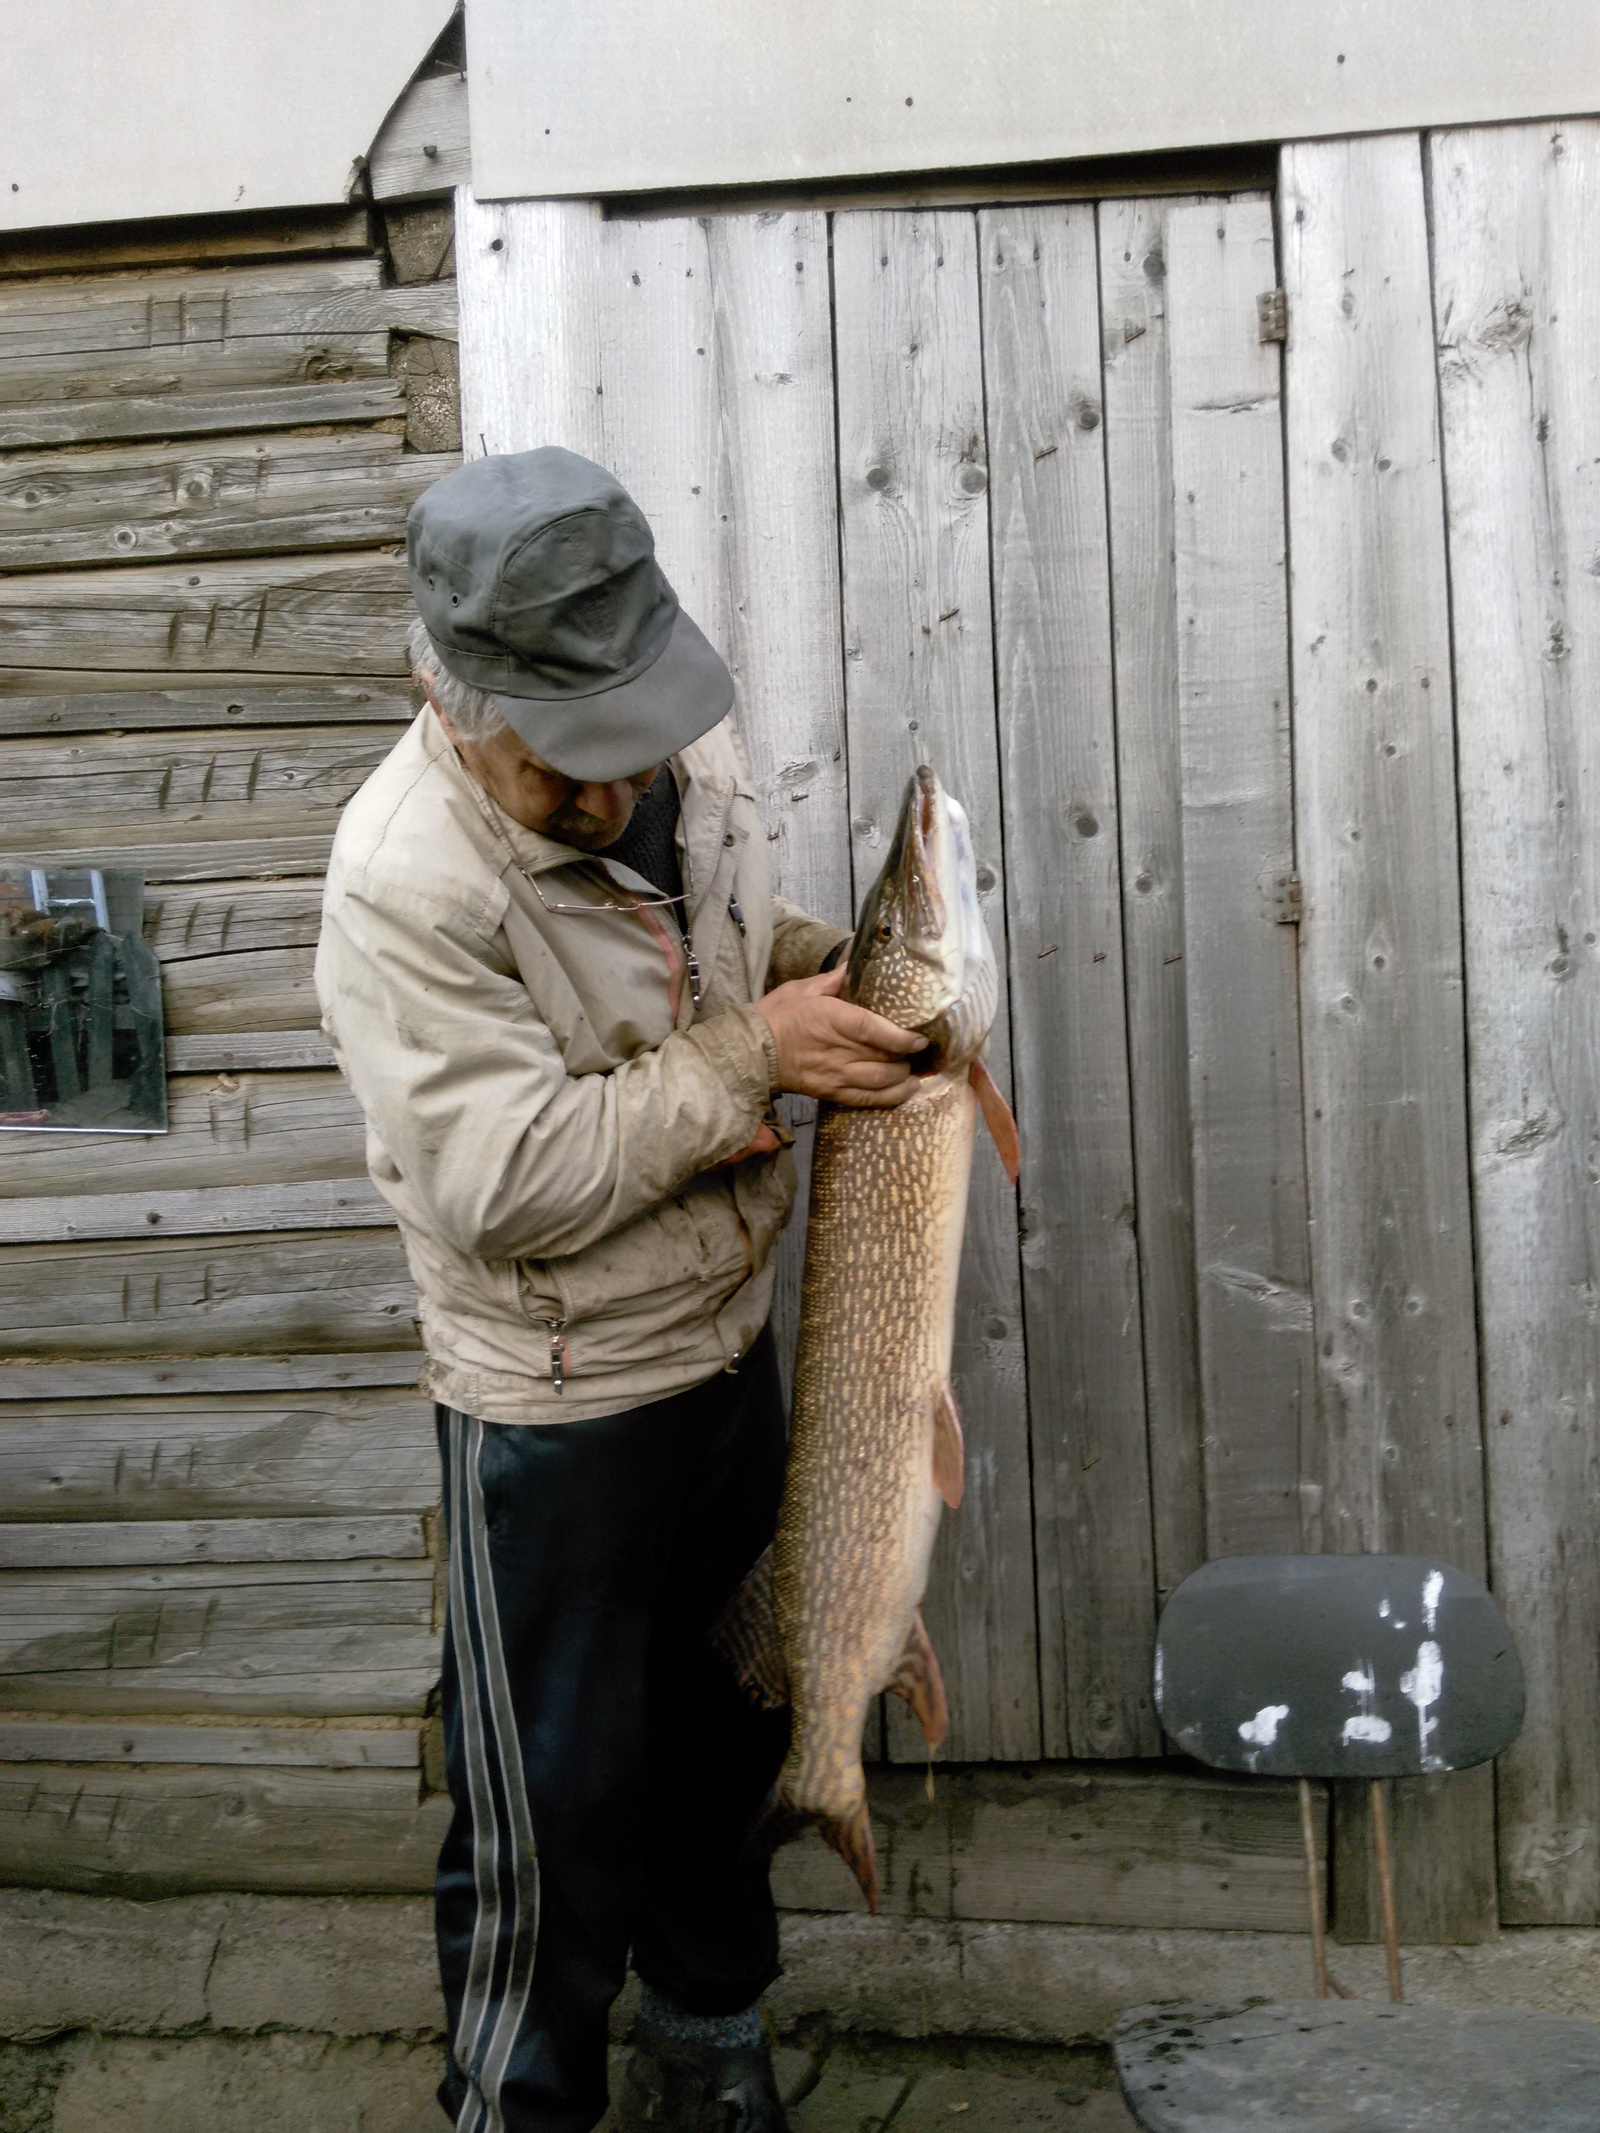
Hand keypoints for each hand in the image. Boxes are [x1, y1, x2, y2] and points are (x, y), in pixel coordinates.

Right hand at [757, 966, 926, 1107]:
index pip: (873, 1030)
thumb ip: (833, 980)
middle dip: (907, 1058)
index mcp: (831, 1020)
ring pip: (879, 1082)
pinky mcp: (830, 1093)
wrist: (750, 1053)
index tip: (920, 1038)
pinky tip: (904, 1092)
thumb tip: (854, 965)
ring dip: (903, 1079)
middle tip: (921, 1052)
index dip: (901, 1037)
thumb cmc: (775, 1017)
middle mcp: (837, 1050)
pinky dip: (889, 1098)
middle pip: (883, 1058)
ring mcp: (834, 1075)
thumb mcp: (801, 989)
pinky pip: (865, 1100)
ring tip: (915, 1072)